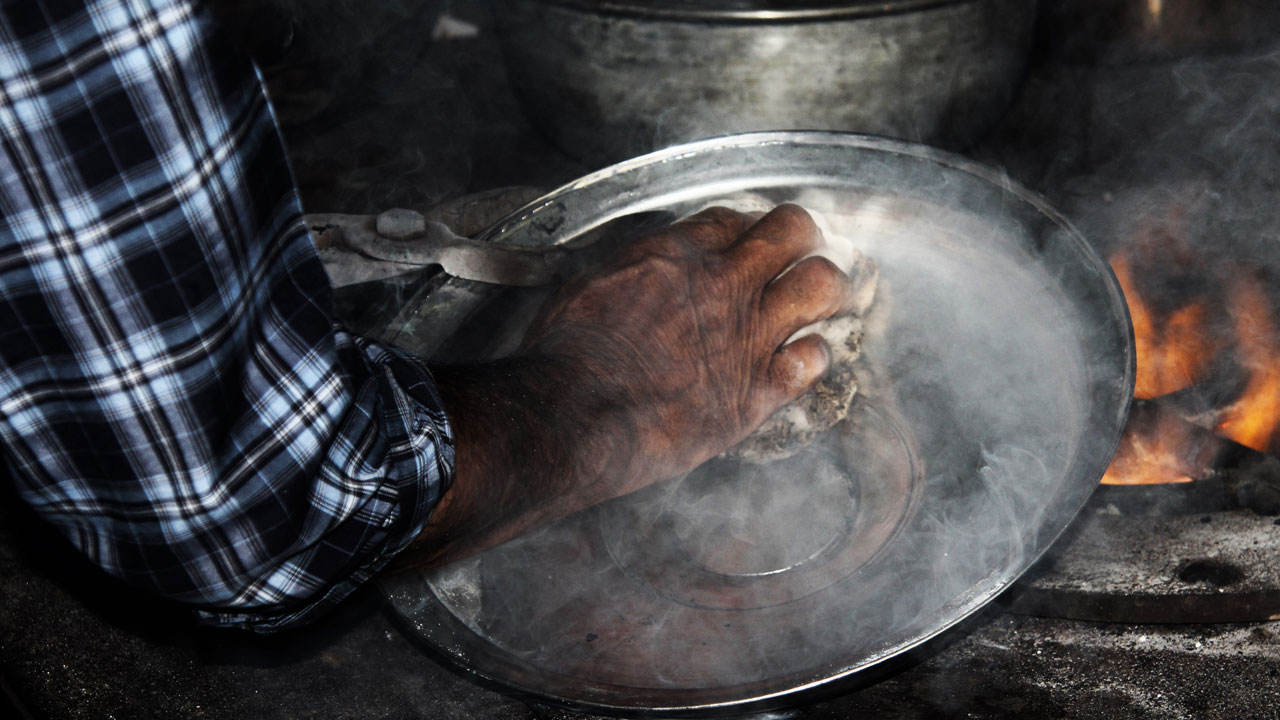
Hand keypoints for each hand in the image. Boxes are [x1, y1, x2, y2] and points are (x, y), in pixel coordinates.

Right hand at [398, 205, 856, 567]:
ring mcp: (746, 336)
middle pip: (791, 231)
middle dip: (799, 238)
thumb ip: (628, 272)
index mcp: (674, 254)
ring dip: (825, 289)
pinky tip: (800, 360)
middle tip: (798, 254)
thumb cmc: (564, 358)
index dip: (745, 228)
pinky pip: (815, 358)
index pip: (733, 219)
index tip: (746, 241)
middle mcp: (721, 284)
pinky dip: (813, 356)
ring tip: (820, 300)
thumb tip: (637, 272)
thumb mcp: (587, 287)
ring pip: (822, 284)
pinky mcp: (757, 391)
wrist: (570, 417)